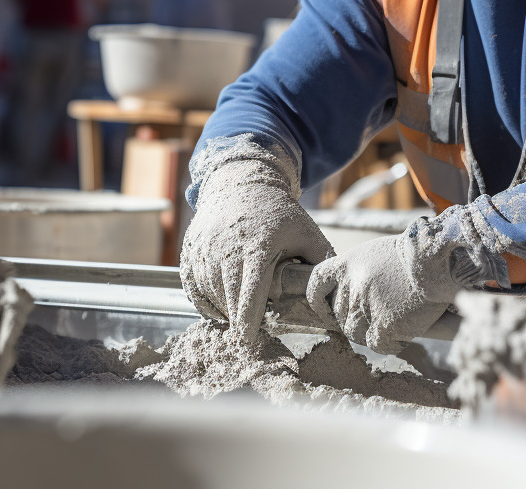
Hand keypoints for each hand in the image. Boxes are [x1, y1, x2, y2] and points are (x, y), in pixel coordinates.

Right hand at [180, 164, 332, 341]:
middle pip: (229, 300)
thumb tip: (335, 289)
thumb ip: (322, 259)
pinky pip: (193, 288)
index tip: (249, 341)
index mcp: (257, 248)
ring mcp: (205, 250)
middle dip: (238, 320)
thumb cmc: (277, 213)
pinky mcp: (190, 252)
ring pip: (210, 295)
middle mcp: (225, 249)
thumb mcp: (305, 231)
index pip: (249, 294)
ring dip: (224, 311)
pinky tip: (221, 307)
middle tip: (250, 334)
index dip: (248, 322)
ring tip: (239, 315)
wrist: (241, 184)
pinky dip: (205, 302)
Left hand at [305, 225, 464, 354]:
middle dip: (355, 319)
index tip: (325, 309)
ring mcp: (366, 307)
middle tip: (378, 315)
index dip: (317, 300)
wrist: (438, 263)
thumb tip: (352, 295)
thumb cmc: (414, 256)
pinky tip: (403, 330)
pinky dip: (389, 341)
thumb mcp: (377, 254)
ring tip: (393, 322)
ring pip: (355, 333)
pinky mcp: (384, 326)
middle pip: (340, 315)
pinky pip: (376, 344)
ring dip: (371, 332)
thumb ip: (359, 273)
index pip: (317, 283)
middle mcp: (352, 286)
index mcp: (348, 264)